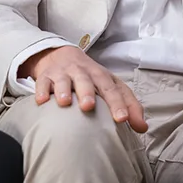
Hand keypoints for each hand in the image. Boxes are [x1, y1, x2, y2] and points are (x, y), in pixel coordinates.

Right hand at [21, 45, 147, 131]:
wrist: (61, 55)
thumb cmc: (91, 77)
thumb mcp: (112, 86)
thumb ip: (129, 105)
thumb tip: (142, 128)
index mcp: (101, 76)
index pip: (112, 89)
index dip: (118, 103)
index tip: (122, 119)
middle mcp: (82, 73)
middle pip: (86, 81)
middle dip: (87, 93)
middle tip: (89, 106)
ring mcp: (62, 73)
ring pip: (63, 80)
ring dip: (63, 90)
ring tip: (64, 102)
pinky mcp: (45, 76)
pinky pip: (42, 82)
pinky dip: (40, 91)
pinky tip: (41, 101)